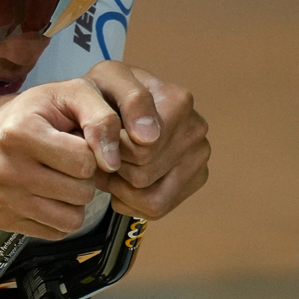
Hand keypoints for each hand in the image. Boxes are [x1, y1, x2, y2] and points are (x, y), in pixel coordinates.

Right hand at [0, 62, 209, 238]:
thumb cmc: (39, 112)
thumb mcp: (73, 95)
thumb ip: (102, 117)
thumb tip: (112, 162)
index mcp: (19, 132)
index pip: (85, 162)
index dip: (93, 153)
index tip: (79, 142)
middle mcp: (2, 168)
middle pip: (80, 193)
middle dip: (84, 178)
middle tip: (68, 160)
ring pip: (71, 219)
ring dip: (75, 200)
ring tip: (59, 176)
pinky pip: (54, 232)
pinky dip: (58, 215)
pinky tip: (46, 193)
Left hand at [82, 62, 209, 222]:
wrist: (114, 104)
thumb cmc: (103, 97)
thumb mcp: (98, 90)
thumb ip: (121, 107)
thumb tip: (147, 139)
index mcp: (178, 102)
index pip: (140, 150)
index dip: (110, 151)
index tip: (101, 137)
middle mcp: (196, 128)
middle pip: (143, 175)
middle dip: (116, 169)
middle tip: (105, 153)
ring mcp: (200, 155)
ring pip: (150, 197)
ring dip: (121, 188)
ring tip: (112, 167)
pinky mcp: (197, 178)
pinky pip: (158, 208)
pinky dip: (132, 202)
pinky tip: (123, 182)